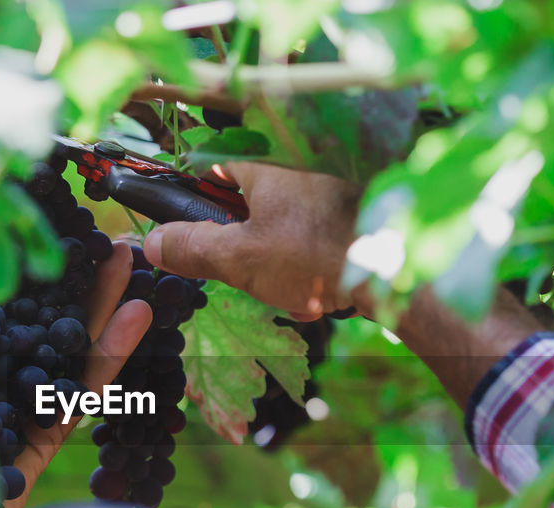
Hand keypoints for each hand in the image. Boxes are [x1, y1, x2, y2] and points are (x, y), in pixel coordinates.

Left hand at [0, 242, 152, 507]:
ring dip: (98, 304)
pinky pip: (80, 395)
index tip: (18, 224)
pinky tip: (138, 313)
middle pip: (23, 321)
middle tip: (90, 229)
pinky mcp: (41, 447)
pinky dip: (111, 356)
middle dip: (58, 278)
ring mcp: (10, 415)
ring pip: (62, 350)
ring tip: (127, 257)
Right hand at [142, 162, 364, 320]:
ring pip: (286, 231)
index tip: (193, 231)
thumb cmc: (317, 256)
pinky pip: (319, 241)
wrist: (400, 271)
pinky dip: (315, 269)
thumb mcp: (241, 258)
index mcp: (267, 165)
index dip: (199, 200)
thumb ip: (193, 249)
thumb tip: (153, 242)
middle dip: (246, 250)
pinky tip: (323, 296)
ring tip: (295, 295)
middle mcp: (301, 166)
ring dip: (282, 268)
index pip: (215, 168)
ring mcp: (334, 190)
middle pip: (251, 207)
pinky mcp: (359, 215)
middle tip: (250, 279)